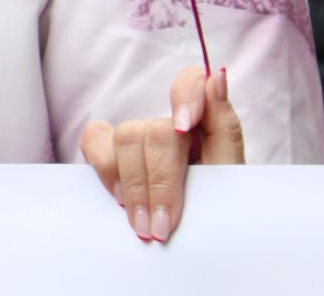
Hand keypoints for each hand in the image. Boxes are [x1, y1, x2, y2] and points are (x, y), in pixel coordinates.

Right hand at [81, 65, 243, 243]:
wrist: (197, 248)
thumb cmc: (215, 210)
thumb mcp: (229, 177)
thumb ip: (224, 127)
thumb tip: (217, 75)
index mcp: (202, 125)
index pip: (190, 84)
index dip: (185, 96)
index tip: (184, 128)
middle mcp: (167, 126)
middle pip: (155, 129)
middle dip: (158, 181)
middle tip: (163, 226)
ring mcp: (136, 138)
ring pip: (125, 137)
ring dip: (133, 185)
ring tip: (144, 223)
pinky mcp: (108, 151)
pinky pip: (94, 140)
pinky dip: (106, 170)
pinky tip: (121, 198)